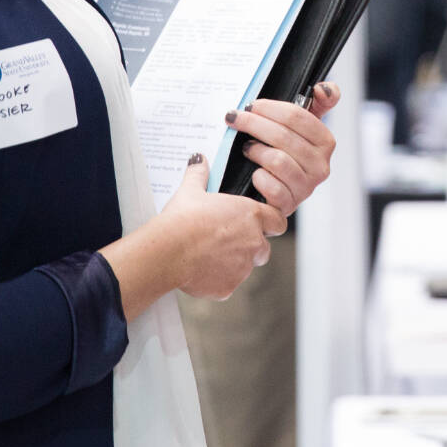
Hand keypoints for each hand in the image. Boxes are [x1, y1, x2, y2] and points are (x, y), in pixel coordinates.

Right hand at [160, 153, 287, 299]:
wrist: (167, 251)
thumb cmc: (181, 219)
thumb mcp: (190, 190)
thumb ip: (199, 173)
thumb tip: (198, 159)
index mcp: (250, 216)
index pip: (278, 221)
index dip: (270, 222)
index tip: (261, 224)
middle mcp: (253, 242)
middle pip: (263, 248)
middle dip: (250, 246)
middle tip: (225, 241)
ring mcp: (243, 268)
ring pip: (245, 267)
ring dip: (233, 263)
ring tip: (208, 254)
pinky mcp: (229, 287)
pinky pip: (228, 284)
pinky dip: (217, 279)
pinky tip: (199, 269)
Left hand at [232, 81, 338, 215]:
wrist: (277, 191)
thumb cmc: (287, 152)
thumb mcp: (303, 126)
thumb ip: (317, 102)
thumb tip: (323, 89)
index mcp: (325, 141)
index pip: (297, 116)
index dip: (269, 107)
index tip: (251, 104)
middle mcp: (321, 165)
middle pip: (282, 136)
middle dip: (253, 123)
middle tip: (235, 118)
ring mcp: (306, 187)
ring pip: (276, 160)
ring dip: (256, 150)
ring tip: (247, 148)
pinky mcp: (290, 204)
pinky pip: (271, 186)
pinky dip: (258, 177)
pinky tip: (255, 173)